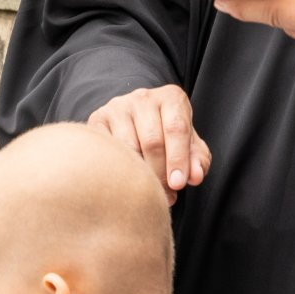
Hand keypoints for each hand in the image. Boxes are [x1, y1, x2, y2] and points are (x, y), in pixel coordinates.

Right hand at [85, 84, 209, 201]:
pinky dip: (117, 169)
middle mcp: (143, 98)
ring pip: (128, 148)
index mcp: (171, 98)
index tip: (178, 184)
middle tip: (164, 195)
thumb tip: (195, 176)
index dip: (178, 159)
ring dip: (138, 174)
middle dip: (159, 172)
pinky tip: (126, 180)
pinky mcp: (97, 120)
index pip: (176, 129)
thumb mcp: (189, 145)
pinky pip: (107, 150)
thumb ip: (197, 160)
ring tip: (146, 190)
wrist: (136, 121)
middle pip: (152, 141)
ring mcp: (117, 108)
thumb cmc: (167, 135)